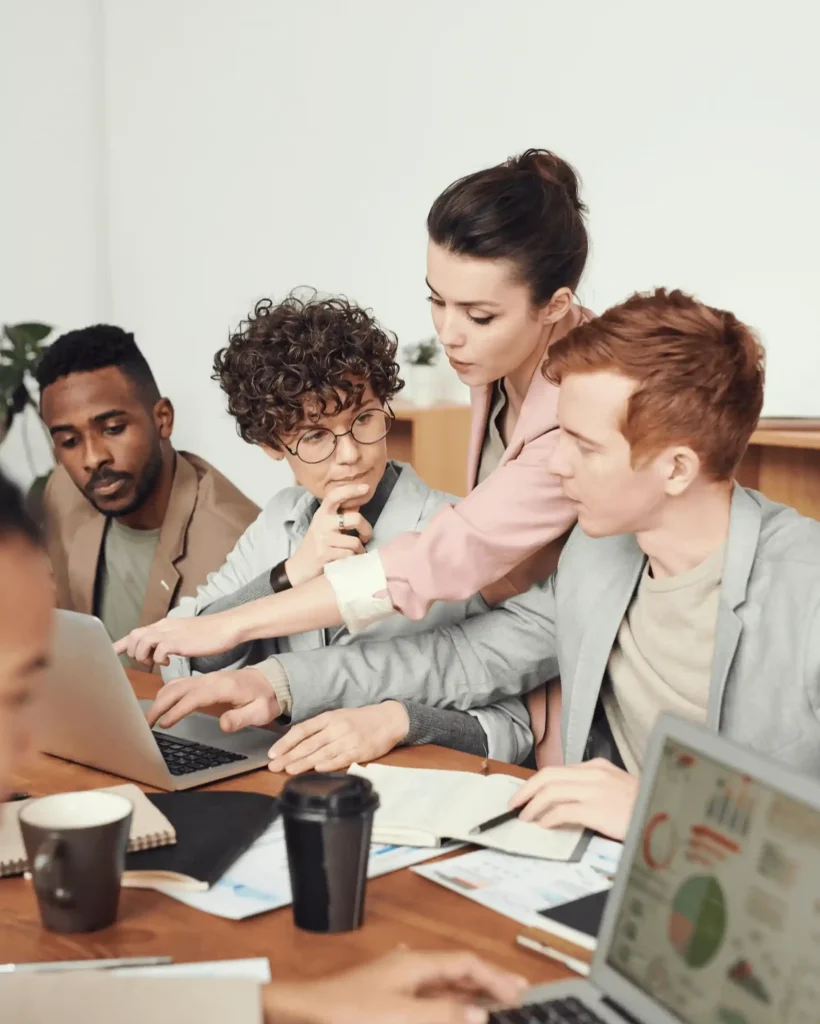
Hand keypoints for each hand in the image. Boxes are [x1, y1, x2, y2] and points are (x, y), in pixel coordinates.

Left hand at [114, 610, 241, 666]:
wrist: (226, 627)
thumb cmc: (209, 633)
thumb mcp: (184, 634)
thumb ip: (170, 640)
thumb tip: (161, 650)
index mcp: (164, 625)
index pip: (135, 633)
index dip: (120, 644)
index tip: (110, 653)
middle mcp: (163, 627)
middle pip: (133, 636)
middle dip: (134, 652)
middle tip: (147, 662)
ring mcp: (170, 633)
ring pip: (142, 642)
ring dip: (144, 656)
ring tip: (157, 662)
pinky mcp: (179, 642)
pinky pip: (158, 651)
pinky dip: (159, 659)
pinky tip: (169, 662)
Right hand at [146, 668, 278, 730]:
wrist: (272, 682)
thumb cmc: (266, 698)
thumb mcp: (261, 711)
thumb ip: (242, 718)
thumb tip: (222, 725)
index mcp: (223, 686)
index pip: (194, 697)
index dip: (177, 710)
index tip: (165, 724)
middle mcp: (211, 679)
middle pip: (178, 688)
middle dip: (160, 705)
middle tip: (146, 724)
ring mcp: (206, 678)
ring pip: (176, 684)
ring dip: (160, 699)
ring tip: (149, 718)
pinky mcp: (204, 681)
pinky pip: (180, 684)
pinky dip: (166, 693)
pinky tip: (160, 704)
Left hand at [262, 949, 528, 1023]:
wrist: (304, 1016)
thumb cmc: (349, 1014)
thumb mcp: (404, 1017)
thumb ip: (445, 1014)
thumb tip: (481, 1013)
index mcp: (415, 963)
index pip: (465, 963)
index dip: (495, 977)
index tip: (519, 993)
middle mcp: (407, 966)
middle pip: (455, 970)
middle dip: (485, 982)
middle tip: (513, 995)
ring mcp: (394, 980)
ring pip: (440, 982)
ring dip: (465, 992)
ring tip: (487, 1005)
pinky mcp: (382, 998)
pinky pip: (424, 995)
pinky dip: (443, 1002)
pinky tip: (444, 1008)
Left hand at [268, 702, 408, 774]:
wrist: (389, 719)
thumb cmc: (360, 719)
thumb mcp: (338, 717)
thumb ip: (319, 729)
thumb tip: (296, 742)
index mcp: (329, 718)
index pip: (302, 730)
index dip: (286, 742)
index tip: (272, 753)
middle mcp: (336, 727)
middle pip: (309, 743)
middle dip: (289, 756)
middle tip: (274, 766)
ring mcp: (348, 739)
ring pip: (322, 752)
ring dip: (304, 762)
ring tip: (289, 770)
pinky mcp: (361, 751)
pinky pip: (342, 758)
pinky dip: (329, 764)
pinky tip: (317, 769)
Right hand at [285, 483, 372, 586]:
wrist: (299, 568)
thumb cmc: (318, 546)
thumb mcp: (325, 527)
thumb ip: (341, 516)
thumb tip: (358, 503)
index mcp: (322, 514)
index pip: (335, 496)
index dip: (351, 490)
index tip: (366, 487)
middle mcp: (321, 523)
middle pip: (355, 518)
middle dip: (366, 529)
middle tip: (366, 537)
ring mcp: (322, 539)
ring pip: (355, 542)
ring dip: (359, 550)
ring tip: (354, 552)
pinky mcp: (324, 554)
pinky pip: (350, 555)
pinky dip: (353, 559)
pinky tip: (348, 560)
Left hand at [509, 758, 638, 839]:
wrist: (668, 814)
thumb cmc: (644, 808)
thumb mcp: (619, 790)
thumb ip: (594, 790)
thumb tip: (567, 803)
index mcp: (599, 767)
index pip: (558, 770)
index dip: (537, 783)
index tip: (526, 795)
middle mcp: (594, 774)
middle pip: (548, 776)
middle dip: (526, 790)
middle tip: (514, 804)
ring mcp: (596, 790)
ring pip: (551, 792)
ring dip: (533, 806)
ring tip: (525, 818)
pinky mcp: (597, 809)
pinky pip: (562, 811)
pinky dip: (548, 818)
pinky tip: (543, 826)